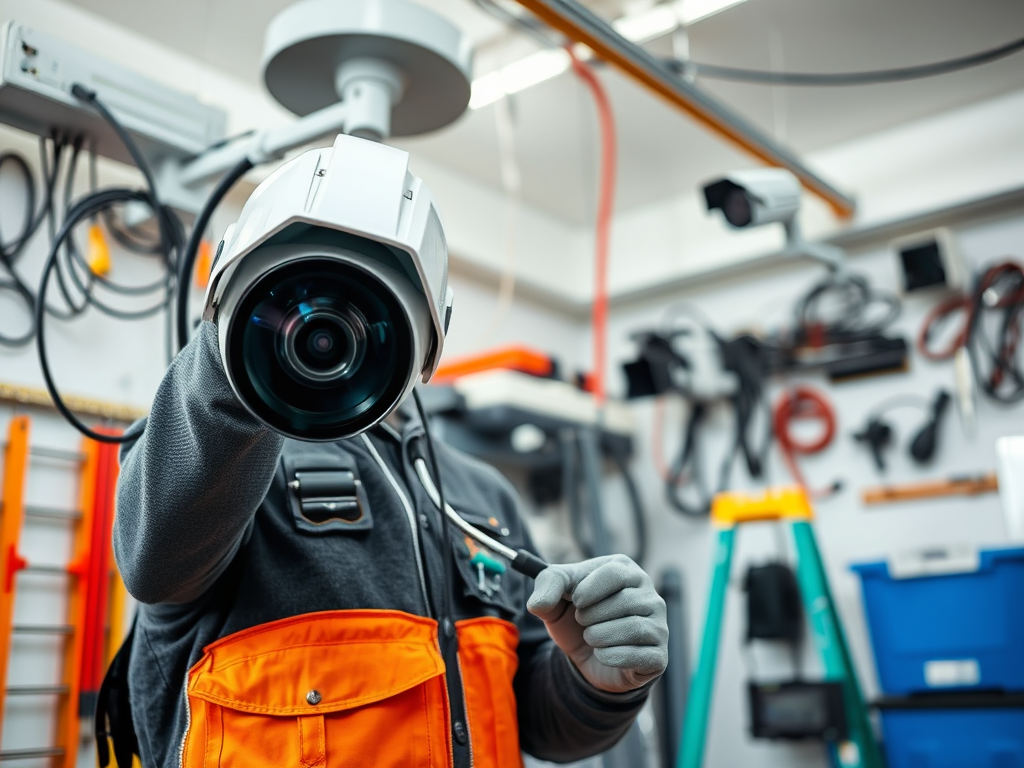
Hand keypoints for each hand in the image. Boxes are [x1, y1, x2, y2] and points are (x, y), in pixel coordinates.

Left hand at [527, 554, 667, 693]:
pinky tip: (602, 654)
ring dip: (599, 636)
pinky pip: (638, 655)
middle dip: (592, 616)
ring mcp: (659, 626)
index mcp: (626, 571)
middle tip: (583, 622)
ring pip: (633, 628)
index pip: (614, 573)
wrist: (586, 656)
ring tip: (591, 637)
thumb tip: (537, 603)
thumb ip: (546, 588)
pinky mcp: (658, 656)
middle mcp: (650, 596)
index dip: (589, 589)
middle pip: (624, 602)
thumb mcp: (555, 598)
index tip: (575, 601)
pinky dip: (610, 656)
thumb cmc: (575, 617)